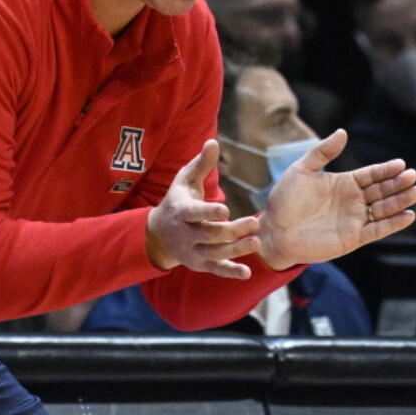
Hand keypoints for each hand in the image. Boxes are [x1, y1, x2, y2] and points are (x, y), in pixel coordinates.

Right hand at [146, 139, 262, 278]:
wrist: (159, 234)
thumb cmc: (177, 200)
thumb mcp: (185, 180)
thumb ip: (201, 163)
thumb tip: (213, 141)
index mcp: (182, 211)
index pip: (195, 213)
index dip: (208, 213)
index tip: (226, 210)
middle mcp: (186, 233)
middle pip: (209, 234)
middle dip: (231, 231)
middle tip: (255, 224)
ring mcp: (192, 251)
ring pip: (214, 253)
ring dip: (235, 250)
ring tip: (256, 243)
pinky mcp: (200, 264)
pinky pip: (215, 270)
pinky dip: (230, 272)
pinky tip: (247, 272)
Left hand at [256, 129, 415, 270]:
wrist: (274, 230)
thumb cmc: (285, 200)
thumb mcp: (301, 170)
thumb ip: (322, 152)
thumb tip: (343, 132)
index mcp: (343, 183)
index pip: (371, 175)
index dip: (386, 170)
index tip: (401, 164)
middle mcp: (353, 201)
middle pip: (382, 190)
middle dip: (397, 183)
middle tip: (413, 176)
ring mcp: (355, 219)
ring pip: (384, 209)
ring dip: (400, 201)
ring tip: (415, 192)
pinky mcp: (353, 238)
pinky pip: (378, 230)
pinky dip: (393, 224)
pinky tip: (408, 216)